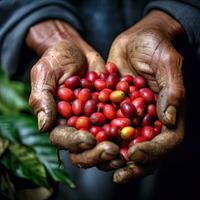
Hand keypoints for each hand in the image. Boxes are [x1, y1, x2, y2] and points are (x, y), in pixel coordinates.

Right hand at [27, 20, 118, 160]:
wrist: (76, 51)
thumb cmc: (56, 61)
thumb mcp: (45, 74)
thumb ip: (43, 99)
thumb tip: (44, 126)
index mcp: (59, 120)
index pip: (63, 138)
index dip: (75, 142)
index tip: (89, 140)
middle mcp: (78, 124)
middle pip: (85, 147)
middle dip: (98, 151)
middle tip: (113, 150)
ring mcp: (96, 119)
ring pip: (105, 139)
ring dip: (117, 145)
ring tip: (128, 146)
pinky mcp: (111, 110)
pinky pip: (120, 120)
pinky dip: (130, 126)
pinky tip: (139, 129)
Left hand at [98, 10, 185, 182]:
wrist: (138, 38)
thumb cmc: (156, 46)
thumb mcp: (167, 63)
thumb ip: (172, 90)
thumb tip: (170, 120)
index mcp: (167, 111)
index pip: (168, 140)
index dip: (153, 151)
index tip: (134, 153)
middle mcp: (150, 118)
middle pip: (145, 148)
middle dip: (131, 162)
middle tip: (114, 170)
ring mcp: (132, 115)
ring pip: (124, 142)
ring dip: (112, 154)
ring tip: (97, 161)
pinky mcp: (115, 107)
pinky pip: (107, 125)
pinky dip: (98, 135)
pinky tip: (87, 142)